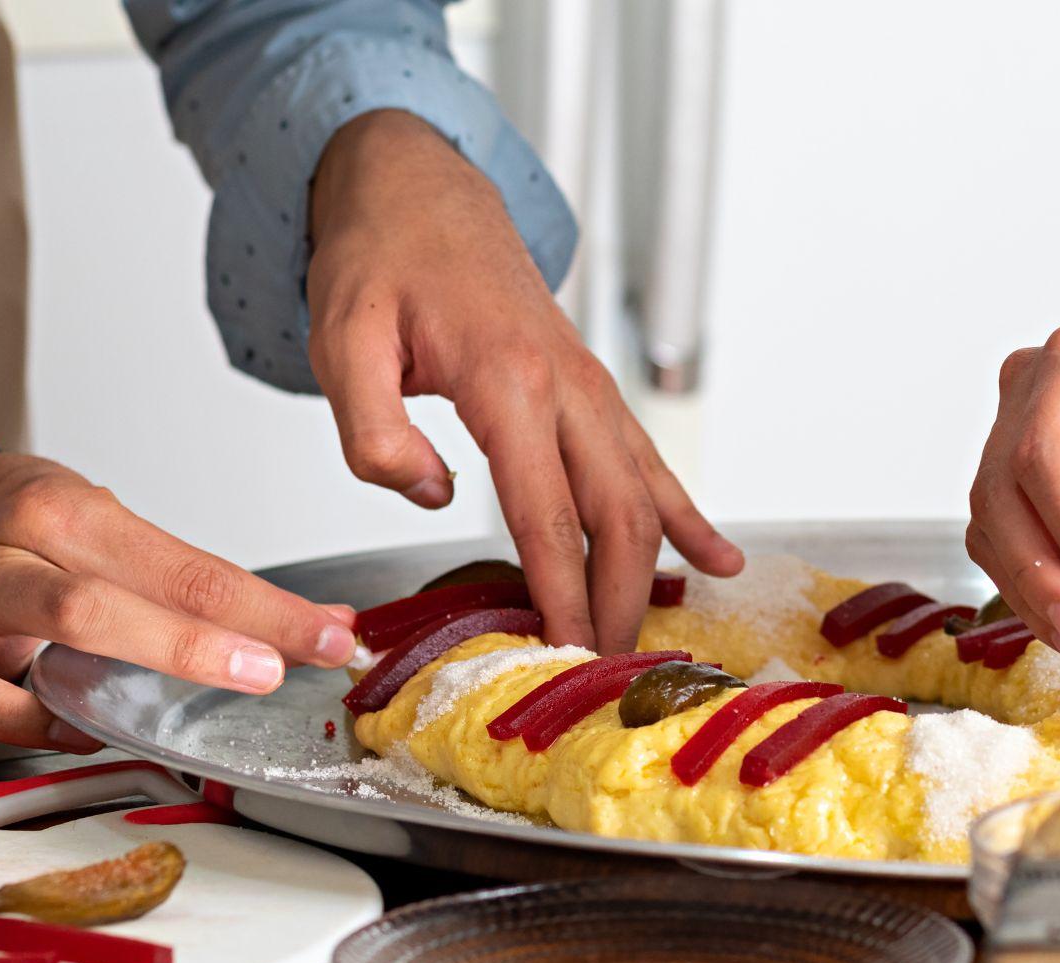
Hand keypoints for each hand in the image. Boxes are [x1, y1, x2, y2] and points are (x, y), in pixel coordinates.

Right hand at [0, 414, 355, 762]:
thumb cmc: (35, 524)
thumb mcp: (125, 530)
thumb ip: (214, 587)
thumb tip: (327, 625)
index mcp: (71, 519)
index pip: (185, 572)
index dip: (264, 615)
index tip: (326, 640)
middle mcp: (6, 563)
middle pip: (91, 612)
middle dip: (185, 651)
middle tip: (262, 676)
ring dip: (43, 714)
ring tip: (104, 729)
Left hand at [306, 110, 741, 653]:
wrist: (421, 189)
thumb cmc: (379, 261)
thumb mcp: (341, 337)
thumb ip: (373, 428)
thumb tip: (430, 495)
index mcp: (507, 381)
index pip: (547, 513)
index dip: (563, 592)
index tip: (567, 653)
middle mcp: (566, 386)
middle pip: (617, 515)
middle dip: (618, 602)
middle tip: (607, 675)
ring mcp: (589, 388)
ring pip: (643, 493)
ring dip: (651, 573)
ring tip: (653, 646)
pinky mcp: (593, 390)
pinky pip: (649, 462)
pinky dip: (687, 516)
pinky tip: (718, 559)